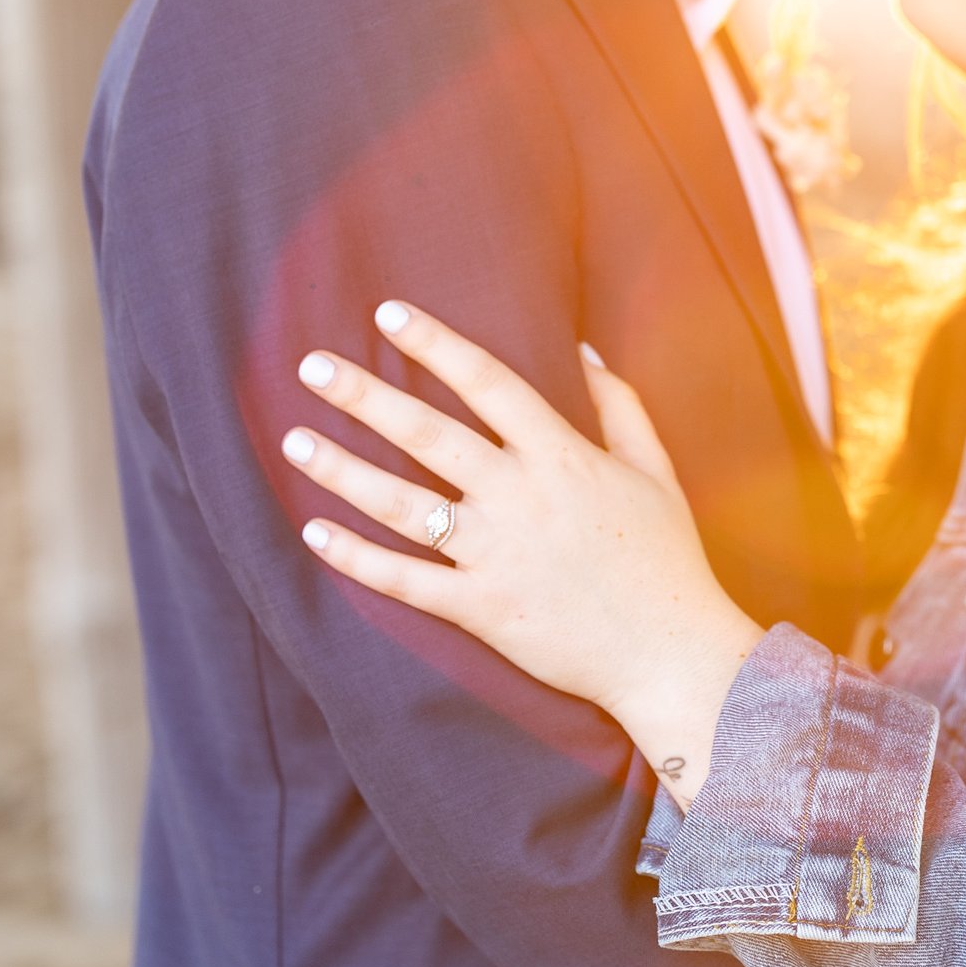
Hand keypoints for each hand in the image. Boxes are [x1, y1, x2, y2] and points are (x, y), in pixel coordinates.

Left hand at [284, 301, 764, 805]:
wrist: (670, 652)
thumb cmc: (665, 558)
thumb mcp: (655, 469)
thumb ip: (619, 405)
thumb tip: (585, 350)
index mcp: (562, 456)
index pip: (488, 382)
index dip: (436, 344)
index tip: (388, 314)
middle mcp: (519, 496)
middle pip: (427, 435)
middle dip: (364, 396)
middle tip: (312, 366)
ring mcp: (495, 554)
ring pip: (402, 504)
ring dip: (343, 470)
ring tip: (295, 441)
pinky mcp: (481, 607)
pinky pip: (405, 580)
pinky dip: (356, 557)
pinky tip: (314, 532)